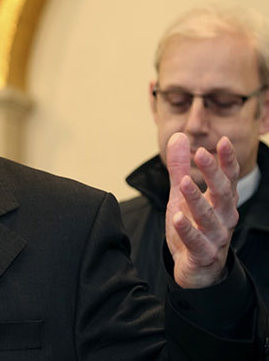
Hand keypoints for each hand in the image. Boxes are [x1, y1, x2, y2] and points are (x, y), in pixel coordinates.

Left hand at [164, 132, 238, 287]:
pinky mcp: (203, 254)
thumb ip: (181, 168)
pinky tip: (177, 219)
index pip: (229, 178)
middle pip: (222, 193)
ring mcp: (216, 237)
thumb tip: (179, 137)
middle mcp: (224, 217)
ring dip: (197, 199)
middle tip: (201, 153)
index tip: (222, 140)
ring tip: (183, 183)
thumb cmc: (194, 227)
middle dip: (213, 173)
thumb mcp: (183, 195)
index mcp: (222, 201)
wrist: (198, 270)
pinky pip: (196, 242)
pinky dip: (187, 230)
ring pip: (209, 216)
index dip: (227, 160)